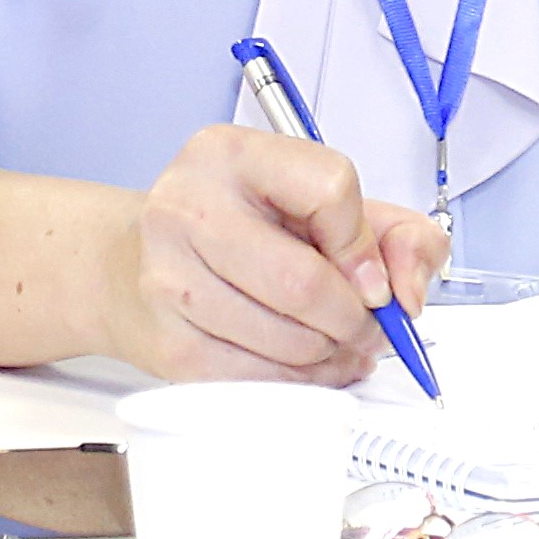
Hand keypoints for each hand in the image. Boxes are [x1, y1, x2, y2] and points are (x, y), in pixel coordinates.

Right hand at [99, 124, 446, 385]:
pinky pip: (258, 379)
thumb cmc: (238, 229)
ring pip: (288, 340)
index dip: (364, 244)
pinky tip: (304, 365)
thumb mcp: (322, 207)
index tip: (368, 273)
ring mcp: (170, 277)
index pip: (329, 187)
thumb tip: (407, 292)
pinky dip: (299, 383)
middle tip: (367, 327)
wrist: (131, 263)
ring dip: (331, 355)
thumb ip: (396, 234)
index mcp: (232, 155)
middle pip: (305, 281)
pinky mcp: (167, 343)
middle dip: (355, 319)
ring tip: (335, 344)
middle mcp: (189, 206)